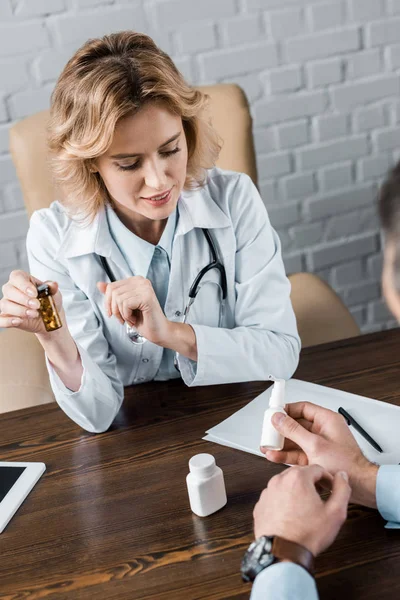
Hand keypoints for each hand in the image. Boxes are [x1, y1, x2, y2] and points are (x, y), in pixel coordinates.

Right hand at [0, 270, 62, 334]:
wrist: (50, 319)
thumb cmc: (49, 302)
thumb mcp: (53, 293)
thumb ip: (51, 288)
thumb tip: (53, 284)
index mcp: (22, 279)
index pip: (16, 276)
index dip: (24, 284)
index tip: (34, 293)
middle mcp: (12, 290)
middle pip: (8, 290)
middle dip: (23, 299)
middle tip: (37, 305)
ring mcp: (7, 303)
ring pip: (5, 304)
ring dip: (20, 310)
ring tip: (34, 314)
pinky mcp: (6, 317)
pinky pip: (1, 319)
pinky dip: (8, 321)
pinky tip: (19, 321)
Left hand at [97, 276, 168, 344]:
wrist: (159, 332)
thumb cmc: (143, 320)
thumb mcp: (124, 306)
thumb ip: (113, 294)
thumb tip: (99, 284)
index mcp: (136, 281)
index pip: (111, 286)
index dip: (108, 303)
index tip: (115, 314)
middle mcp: (141, 281)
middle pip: (113, 292)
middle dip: (115, 309)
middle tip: (124, 318)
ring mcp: (145, 288)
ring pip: (118, 298)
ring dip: (122, 314)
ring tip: (131, 319)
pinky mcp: (146, 297)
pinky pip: (125, 304)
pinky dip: (127, 315)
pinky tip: (135, 319)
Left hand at [253, 464, 350, 556]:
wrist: (283, 553)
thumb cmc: (308, 534)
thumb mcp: (335, 513)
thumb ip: (342, 489)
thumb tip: (342, 476)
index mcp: (297, 478)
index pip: (317, 469)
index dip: (327, 478)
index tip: (330, 489)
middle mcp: (279, 480)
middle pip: (299, 474)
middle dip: (311, 482)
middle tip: (320, 497)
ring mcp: (267, 492)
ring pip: (286, 484)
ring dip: (296, 491)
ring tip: (306, 508)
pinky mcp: (260, 505)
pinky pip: (274, 497)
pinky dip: (283, 501)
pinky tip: (291, 515)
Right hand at [262, 402, 378, 507]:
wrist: (359, 486)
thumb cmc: (347, 465)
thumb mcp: (315, 445)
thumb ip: (294, 431)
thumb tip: (279, 419)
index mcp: (327, 420)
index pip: (303, 408)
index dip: (287, 409)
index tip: (274, 413)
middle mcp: (323, 431)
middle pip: (296, 424)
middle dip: (280, 429)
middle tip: (268, 431)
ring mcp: (319, 445)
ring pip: (295, 440)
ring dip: (281, 443)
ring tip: (267, 445)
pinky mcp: (315, 458)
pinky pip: (297, 453)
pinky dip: (286, 454)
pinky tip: (275, 456)